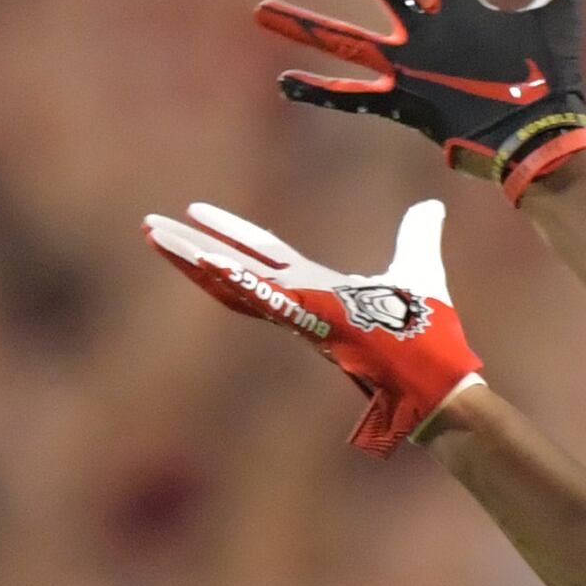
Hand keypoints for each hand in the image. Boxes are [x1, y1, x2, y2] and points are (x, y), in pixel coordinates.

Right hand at [145, 198, 484, 454]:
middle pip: (232, 267)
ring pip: (234, 282)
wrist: (437, 380)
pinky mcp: (309, 321)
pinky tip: (200, 256)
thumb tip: (431, 205)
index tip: (196, 211)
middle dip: (190, 247)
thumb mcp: (419, 269)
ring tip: (153, 233)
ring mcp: (299, 313)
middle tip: (148, 224)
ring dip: (192, 258)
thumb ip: (417, 236)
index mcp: (315, 290)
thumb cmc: (427, 336)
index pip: (264, 255)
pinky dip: (231, 279)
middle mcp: (298, 302)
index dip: (230, 232)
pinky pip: (262, 298)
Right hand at [259, 0, 585, 197]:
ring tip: (261, 9)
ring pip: (349, 39)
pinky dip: (322, 90)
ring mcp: (413, 67)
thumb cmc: (553, 79)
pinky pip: (355, 97)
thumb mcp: (559, 17)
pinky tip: (285, 79)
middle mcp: (429, 31)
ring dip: (307, 25)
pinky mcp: (407, 103)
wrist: (543, 136)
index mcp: (462, 5)